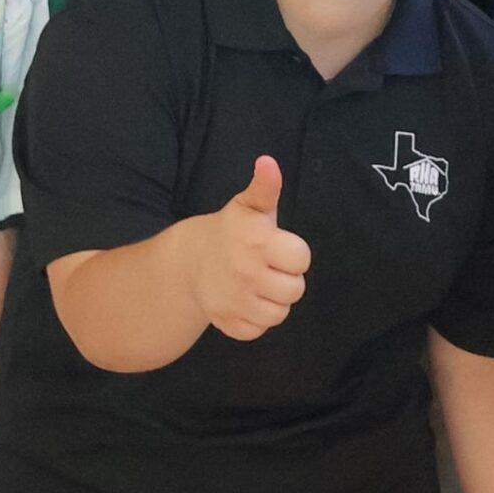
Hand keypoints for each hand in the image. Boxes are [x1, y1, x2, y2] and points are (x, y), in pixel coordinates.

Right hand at [188, 156, 309, 340]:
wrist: (191, 259)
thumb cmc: (233, 230)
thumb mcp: (250, 205)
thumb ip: (266, 186)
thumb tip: (268, 162)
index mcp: (258, 242)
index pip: (302, 259)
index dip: (293, 254)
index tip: (277, 248)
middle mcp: (247, 273)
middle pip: (295, 290)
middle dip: (286, 278)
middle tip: (268, 267)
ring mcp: (236, 300)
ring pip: (279, 314)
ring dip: (273, 301)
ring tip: (259, 284)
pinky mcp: (226, 322)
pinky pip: (258, 330)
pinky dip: (255, 319)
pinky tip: (245, 300)